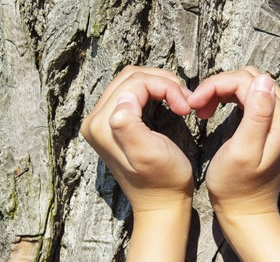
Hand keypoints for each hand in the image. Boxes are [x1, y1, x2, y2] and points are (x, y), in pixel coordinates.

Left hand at [80, 66, 193, 260]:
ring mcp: (101, 121)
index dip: (164, 86)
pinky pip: (130, 92)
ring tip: (178, 99)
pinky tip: (166, 100)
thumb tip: (124, 98)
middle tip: (184, 99)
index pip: (134, 83)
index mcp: (101, 125)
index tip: (185, 106)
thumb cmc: (163, 180)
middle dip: (162, 82)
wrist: (161, 201)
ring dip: (158, 84)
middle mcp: (94, 120)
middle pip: (130, 77)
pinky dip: (151, 90)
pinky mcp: (111, 123)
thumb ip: (128, 125)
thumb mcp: (148, 154)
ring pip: (130, 81)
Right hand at [188, 66, 279, 260]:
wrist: (245, 208)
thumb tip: (263, 80)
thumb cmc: (236, 185)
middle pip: (249, 78)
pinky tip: (214, 109)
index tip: (193, 102)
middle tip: (196, 106)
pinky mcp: (275, 122)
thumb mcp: (243, 151)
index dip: (216, 86)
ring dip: (222, 91)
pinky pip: (251, 95)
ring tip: (203, 109)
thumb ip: (257, 114)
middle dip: (218, 86)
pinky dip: (229, 97)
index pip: (247, 81)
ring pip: (248, 84)